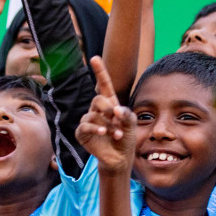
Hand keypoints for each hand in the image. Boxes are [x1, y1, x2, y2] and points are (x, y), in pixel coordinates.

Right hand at [78, 56, 135, 174]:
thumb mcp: (132, 124)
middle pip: (98, 99)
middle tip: (116, 117)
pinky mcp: (83, 133)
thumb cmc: (126, 138)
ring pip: (93, 115)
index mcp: (110, 104)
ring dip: (108, 124)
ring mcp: (89, 121)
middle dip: (108, 107)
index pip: (103, 85)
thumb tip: (116, 109)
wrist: (120, 157)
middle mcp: (98, 110)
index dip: (100, 71)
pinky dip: (96, 128)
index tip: (95, 58)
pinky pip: (85, 126)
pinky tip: (104, 132)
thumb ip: (127, 114)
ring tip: (117, 134)